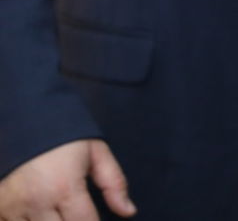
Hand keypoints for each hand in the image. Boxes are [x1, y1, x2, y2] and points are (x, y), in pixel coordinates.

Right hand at [0, 139, 135, 219]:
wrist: (23, 120)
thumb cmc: (64, 137)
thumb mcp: (96, 152)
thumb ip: (114, 184)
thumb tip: (129, 212)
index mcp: (65, 187)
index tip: (94, 218)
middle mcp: (37, 201)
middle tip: (75, 212)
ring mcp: (13, 207)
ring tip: (58, 211)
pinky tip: (38, 213)